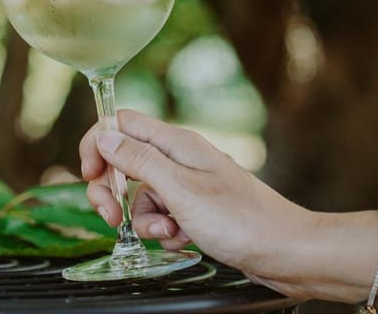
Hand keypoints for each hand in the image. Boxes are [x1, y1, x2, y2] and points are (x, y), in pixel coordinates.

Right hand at [78, 109, 316, 296]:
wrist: (287, 253)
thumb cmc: (241, 220)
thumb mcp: (180, 190)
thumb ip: (139, 160)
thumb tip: (105, 137)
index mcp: (176, 143)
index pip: (120, 123)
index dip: (98, 144)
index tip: (90, 174)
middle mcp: (179, 158)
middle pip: (124, 161)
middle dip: (112, 191)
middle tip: (111, 216)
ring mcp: (188, 184)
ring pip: (141, 195)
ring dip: (145, 219)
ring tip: (170, 233)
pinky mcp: (195, 209)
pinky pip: (162, 215)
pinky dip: (165, 230)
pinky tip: (184, 240)